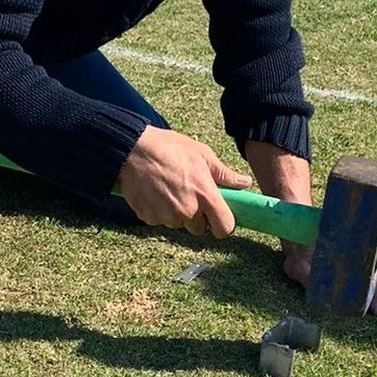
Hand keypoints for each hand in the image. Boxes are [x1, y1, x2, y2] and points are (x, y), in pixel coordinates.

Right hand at [117, 126, 251, 236]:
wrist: (132, 149)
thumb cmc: (169, 147)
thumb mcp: (201, 154)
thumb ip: (223, 173)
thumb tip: (244, 183)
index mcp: (205, 194)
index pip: (224, 228)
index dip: (223, 225)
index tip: (219, 217)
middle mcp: (187, 210)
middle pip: (199, 229)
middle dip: (197, 216)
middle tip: (189, 194)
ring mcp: (167, 216)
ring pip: (178, 223)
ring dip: (177, 213)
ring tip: (169, 189)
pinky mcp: (149, 218)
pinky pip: (160, 220)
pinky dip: (159, 211)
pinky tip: (155, 192)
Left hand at [283, 248, 376, 315]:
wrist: (300, 232)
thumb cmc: (298, 251)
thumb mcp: (296, 262)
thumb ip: (304, 273)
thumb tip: (311, 284)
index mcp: (345, 252)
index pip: (363, 273)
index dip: (371, 292)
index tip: (374, 309)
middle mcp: (359, 253)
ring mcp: (365, 258)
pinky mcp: (366, 264)